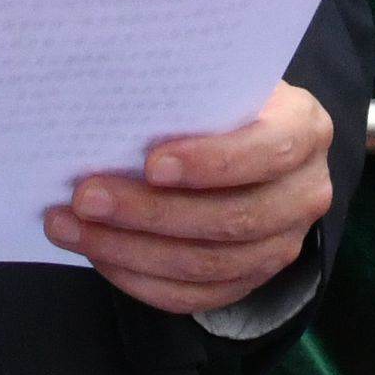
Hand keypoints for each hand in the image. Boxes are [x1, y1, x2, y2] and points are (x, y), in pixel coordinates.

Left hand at [48, 82, 332, 314]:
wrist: (248, 136)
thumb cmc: (222, 98)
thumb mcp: (217, 79)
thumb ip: (184, 90)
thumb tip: (107, 98)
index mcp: (304, 129)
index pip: (267, 151)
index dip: (210, 162)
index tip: (150, 163)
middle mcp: (304, 193)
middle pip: (231, 219)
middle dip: (150, 212)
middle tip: (85, 197)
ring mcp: (282, 244)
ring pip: (208, 265)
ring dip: (131, 250)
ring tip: (71, 226)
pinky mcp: (251, 279)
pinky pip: (194, 295)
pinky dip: (140, 279)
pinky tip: (97, 254)